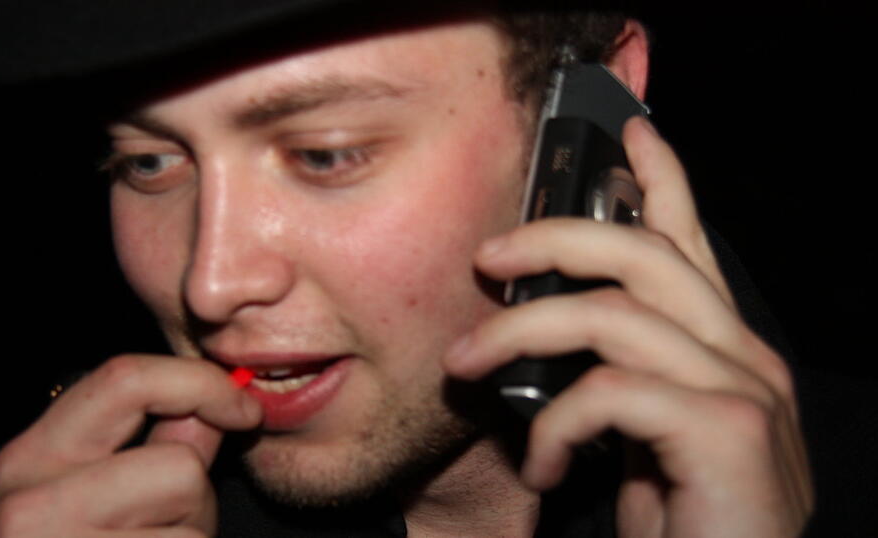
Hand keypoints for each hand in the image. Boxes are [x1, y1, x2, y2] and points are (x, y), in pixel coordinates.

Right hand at [0, 354, 261, 537]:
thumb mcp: (83, 495)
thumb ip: (148, 447)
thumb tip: (211, 408)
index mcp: (28, 460)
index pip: (124, 379)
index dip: (199, 384)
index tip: (241, 409)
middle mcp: (27, 508)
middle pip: (177, 468)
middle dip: (194, 498)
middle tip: (166, 525)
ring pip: (192, 532)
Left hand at [444, 117, 812, 536]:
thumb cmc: (685, 523)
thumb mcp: (642, 440)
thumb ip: (620, 382)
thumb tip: (548, 342)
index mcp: (723, 352)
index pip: (690, 247)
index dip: (664, 181)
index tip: (631, 132)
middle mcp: (745, 358)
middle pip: (646, 257)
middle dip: (555, 240)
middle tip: (488, 256)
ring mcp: (746, 390)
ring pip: (612, 316)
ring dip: (520, 334)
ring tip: (465, 364)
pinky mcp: (730, 432)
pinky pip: (612, 391)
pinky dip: (556, 426)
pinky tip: (543, 467)